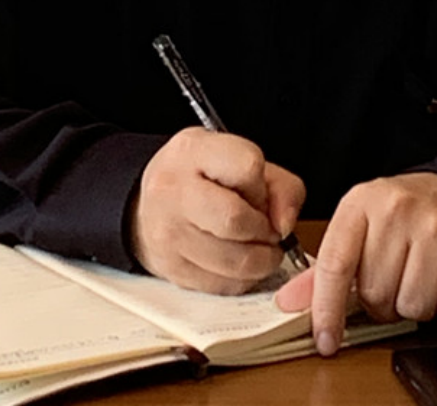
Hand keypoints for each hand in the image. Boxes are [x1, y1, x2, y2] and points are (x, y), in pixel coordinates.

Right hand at [130, 127, 305, 294]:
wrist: (151, 204)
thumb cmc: (204, 179)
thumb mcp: (241, 161)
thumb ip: (281, 186)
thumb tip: (285, 226)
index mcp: (194, 151)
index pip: (248, 166)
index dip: (263, 186)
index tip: (258, 193)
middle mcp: (174, 190)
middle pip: (237, 220)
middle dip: (264, 229)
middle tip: (265, 228)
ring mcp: (168, 233)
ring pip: (235, 261)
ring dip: (260, 260)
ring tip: (256, 246)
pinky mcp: (171, 269)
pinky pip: (223, 286)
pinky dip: (242, 279)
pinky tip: (238, 262)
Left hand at [275, 173, 436, 356]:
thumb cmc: (400, 211)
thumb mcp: (358, 224)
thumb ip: (326, 266)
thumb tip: (290, 303)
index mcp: (362, 202)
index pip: (335, 264)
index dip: (327, 308)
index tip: (325, 340)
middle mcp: (399, 209)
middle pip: (377, 294)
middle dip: (381, 301)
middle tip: (391, 279)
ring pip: (414, 306)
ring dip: (414, 305)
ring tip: (417, 276)